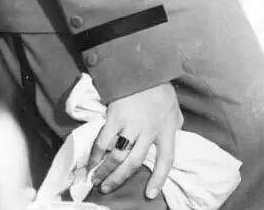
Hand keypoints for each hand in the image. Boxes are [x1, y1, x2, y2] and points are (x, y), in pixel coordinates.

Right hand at [90, 82, 179, 198]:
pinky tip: (90, 163)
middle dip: (119, 179)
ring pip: (117, 157)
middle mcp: (150, 129)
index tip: (150, 194)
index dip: (159, 178)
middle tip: (107, 189)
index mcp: (167, 129)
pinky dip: (95, 156)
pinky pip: (102, 143)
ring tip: (96, 180)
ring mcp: (132, 124)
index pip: (166, 159)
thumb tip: (174, 140)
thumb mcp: (174, 109)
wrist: (142, 69)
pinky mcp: (115, 118)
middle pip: (134, 162)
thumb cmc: (159, 91)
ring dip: (104, 172)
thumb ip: (173, 126)